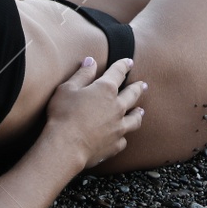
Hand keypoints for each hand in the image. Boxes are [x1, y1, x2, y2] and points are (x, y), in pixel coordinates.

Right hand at [46, 56, 146, 170]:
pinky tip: (122, 136)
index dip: (124, 65)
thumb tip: (91, 61)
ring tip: (141, 111)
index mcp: (106, 89)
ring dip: (138, 113)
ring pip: (135, 119)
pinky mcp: (115, 144)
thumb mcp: (67, 89)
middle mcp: (117, 107)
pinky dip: (123, 136)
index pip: (118, 72)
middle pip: (132, 95)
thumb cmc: (63, 115)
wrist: (66, 146)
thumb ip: (82, 74)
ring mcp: (119, 127)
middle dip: (138, 88)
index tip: (129, 62)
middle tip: (143, 85)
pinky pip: (124, 139)